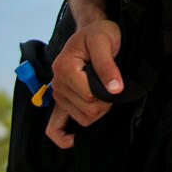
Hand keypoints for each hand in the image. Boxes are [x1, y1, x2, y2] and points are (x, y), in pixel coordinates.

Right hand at [44, 17, 122, 147]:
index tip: (116, 82)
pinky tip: (75, 139)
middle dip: (106, 103)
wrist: (92, 31)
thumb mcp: (105, 42)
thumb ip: (108, 66)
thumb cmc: (99, 34)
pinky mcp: (61, 101)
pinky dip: (64, 137)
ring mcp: (57, 94)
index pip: (90, 96)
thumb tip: (115, 89)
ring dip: (98, 111)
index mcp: (65, 68)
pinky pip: (54, 128)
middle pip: (87, 111)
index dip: (108, 93)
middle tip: (113, 86)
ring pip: (81, 119)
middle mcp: (57, 83)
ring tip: (105, 92)